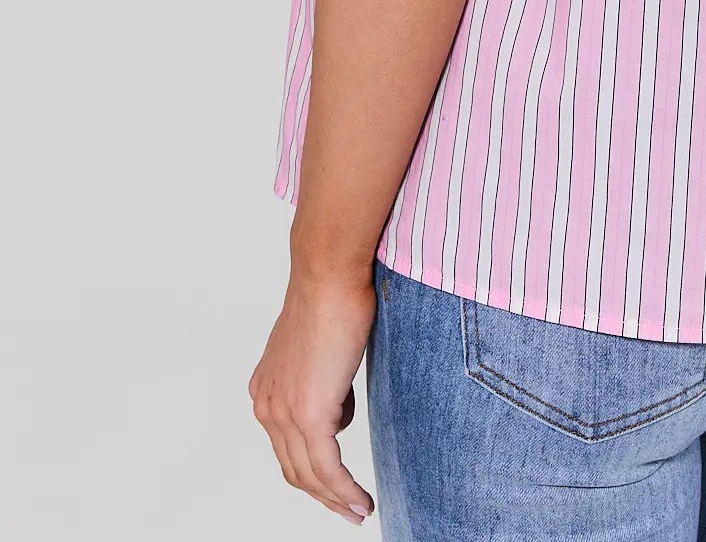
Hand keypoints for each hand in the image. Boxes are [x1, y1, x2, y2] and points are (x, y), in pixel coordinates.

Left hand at [248, 266, 377, 524]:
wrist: (328, 273)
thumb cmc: (331, 295)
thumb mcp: (320, 346)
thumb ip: (322, 378)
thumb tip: (338, 404)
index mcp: (266, 390)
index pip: (287, 446)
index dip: (312, 472)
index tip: (336, 487)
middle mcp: (267, 405)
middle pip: (295, 469)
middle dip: (324, 497)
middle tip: (350, 510)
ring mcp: (284, 412)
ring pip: (309, 476)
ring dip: (336, 500)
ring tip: (360, 511)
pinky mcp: (309, 414)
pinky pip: (328, 469)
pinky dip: (345, 491)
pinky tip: (360, 501)